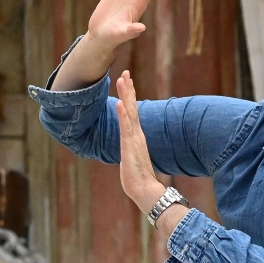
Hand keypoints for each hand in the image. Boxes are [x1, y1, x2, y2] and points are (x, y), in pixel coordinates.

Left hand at [114, 70, 166, 213]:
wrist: (144, 190)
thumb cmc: (137, 177)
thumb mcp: (130, 158)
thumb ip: (130, 149)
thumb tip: (128, 147)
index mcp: (136, 136)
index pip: (132, 112)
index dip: (129, 96)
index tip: (126, 81)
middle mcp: (136, 134)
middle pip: (132, 107)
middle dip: (128, 89)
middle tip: (125, 72)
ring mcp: (134, 139)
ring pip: (130, 113)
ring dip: (126, 96)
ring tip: (122, 80)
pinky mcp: (130, 146)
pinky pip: (126, 127)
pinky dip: (123, 115)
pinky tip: (119, 103)